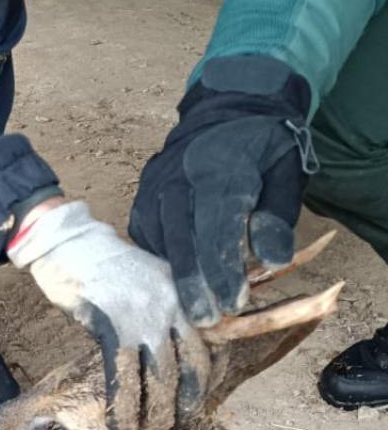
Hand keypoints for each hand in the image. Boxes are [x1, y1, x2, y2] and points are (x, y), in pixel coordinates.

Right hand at [8, 199, 209, 429]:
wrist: (69, 243)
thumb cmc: (106, 264)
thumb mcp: (153, 278)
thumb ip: (170, 307)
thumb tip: (176, 347)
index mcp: (184, 293)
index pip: (208, 345)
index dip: (204, 381)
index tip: (195, 402)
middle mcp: (171, 305)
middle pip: (189, 367)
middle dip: (183, 404)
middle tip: (174, 426)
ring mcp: (142, 315)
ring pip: (158, 377)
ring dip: (154, 413)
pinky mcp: (110, 325)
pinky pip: (121, 375)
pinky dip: (121, 405)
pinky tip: (117, 422)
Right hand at [129, 54, 313, 324]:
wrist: (228, 110)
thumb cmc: (264, 150)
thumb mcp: (286, 173)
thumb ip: (278, 215)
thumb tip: (273, 258)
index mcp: (220, 166)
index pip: (218, 224)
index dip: (224, 267)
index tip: (234, 301)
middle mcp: (179, 176)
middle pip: (183, 238)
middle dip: (195, 283)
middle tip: (209, 318)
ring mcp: (155, 187)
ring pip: (161, 241)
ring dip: (175, 279)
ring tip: (194, 311)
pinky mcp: (142, 198)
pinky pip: (147, 237)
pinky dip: (161, 262)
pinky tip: (175, 284)